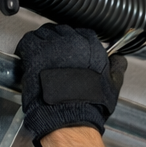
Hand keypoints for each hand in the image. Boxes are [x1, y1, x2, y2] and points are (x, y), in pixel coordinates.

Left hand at [15, 23, 126, 146]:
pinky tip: (29, 59)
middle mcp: (72, 40)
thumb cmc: (91, 104)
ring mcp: (52, 44)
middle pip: (61, 31)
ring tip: (42, 58)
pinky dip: (27, 49)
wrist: (70, 115)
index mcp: (91, 46)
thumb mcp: (112, 85)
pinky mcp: (35, 51)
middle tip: (55, 57)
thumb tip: (119, 59)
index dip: (74, 43)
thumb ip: (117, 68)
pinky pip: (28, 41)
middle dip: (57, 42)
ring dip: (42, 43)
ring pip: (44, 34)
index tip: (71, 52)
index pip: (81, 33)